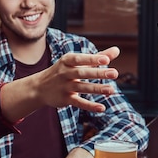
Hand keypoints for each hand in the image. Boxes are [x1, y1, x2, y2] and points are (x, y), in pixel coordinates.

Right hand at [1, 47, 119, 122]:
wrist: (39, 87)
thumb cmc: (64, 71)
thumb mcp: (77, 62)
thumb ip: (98, 57)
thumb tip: (117, 50)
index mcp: (67, 61)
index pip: (80, 59)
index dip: (92, 59)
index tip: (106, 60)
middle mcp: (65, 73)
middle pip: (82, 73)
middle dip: (98, 73)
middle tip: (115, 73)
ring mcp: (64, 87)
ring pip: (82, 88)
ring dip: (97, 89)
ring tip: (111, 90)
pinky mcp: (65, 99)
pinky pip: (78, 103)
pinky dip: (89, 106)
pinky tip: (102, 108)